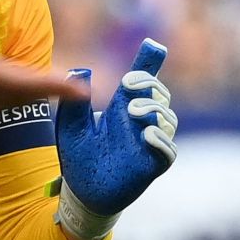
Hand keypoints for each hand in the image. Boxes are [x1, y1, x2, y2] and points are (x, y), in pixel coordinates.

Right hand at [0, 0, 89, 112]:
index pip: (25, 81)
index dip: (55, 85)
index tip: (81, 90)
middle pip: (21, 96)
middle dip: (49, 93)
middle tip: (76, 92)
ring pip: (5, 103)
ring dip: (28, 98)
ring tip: (47, 91)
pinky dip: (6, 100)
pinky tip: (5, 94)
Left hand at [54, 39, 177, 239]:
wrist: (80, 191)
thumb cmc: (79, 157)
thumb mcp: (71, 126)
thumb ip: (74, 102)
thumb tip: (80, 71)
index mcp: (122, 110)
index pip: (141, 84)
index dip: (149, 65)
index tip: (153, 48)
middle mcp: (140, 124)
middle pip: (160, 96)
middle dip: (149, 85)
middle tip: (128, 85)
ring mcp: (148, 145)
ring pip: (168, 120)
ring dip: (154, 110)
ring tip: (132, 110)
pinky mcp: (151, 166)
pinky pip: (168, 152)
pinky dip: (162, 141)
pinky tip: (147, 133)